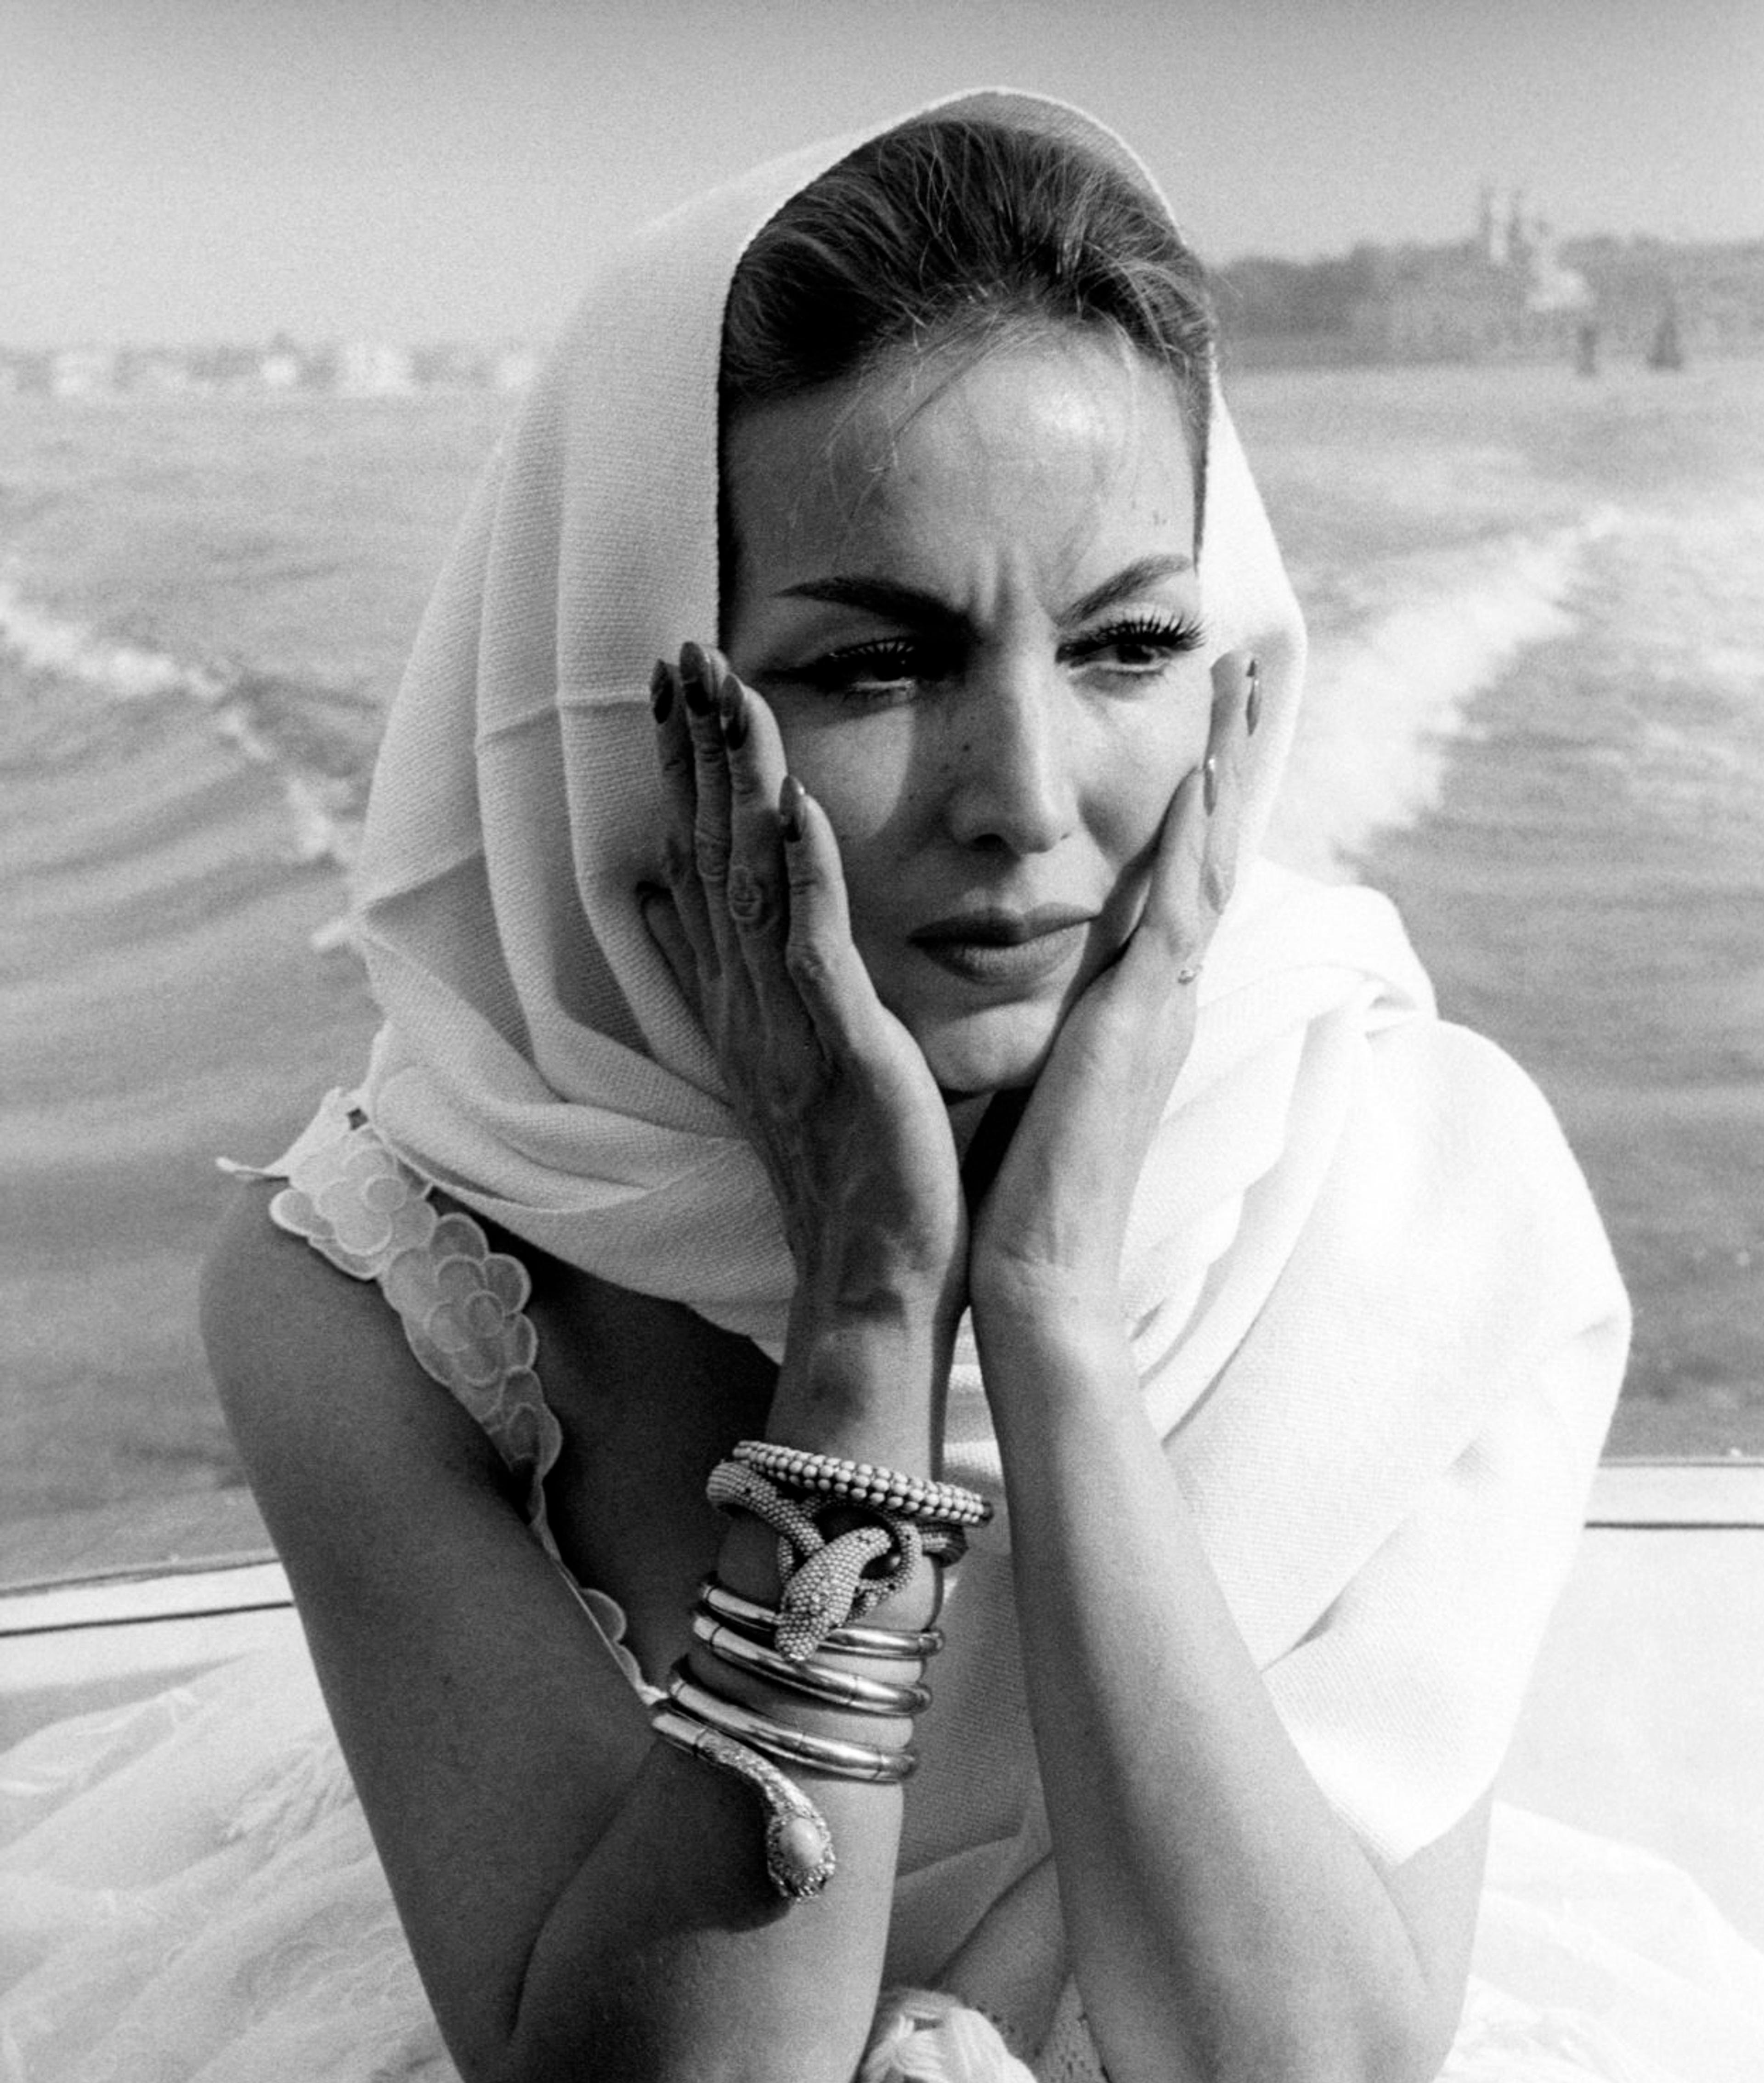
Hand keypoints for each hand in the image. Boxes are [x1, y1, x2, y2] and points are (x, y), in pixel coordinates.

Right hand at [643, 643, 966, 1329]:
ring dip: (736, 782)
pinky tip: (791, 803)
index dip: (684, 772)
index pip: (701, 862)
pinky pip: (810, 949)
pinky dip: (800, 874)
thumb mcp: (788, 1056)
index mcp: (744, 1001)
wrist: (874, 1276)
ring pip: (750, 880)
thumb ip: (735, 979)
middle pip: (709, 851)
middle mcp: (749, 1003)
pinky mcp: (838, 1050)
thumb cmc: (851, 1172)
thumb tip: (663, 905)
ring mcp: (789, 1023)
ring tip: (724, 689)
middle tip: (677, 653)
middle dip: (694, 749)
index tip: (675, 687)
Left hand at [967, 652, 1254, 1328]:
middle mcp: (1166, 989)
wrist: (1037, 1264)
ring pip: (1209, 857)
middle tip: (1251, 662)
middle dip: (1234, 750)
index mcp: (1141, 999)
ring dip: (1228, 763)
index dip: (1198, 790)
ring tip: (1244, 680)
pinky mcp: (1141, 1021)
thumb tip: (1052, 978)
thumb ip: (1060, 1014)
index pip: (1179, 870)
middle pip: (1212, 843)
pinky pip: (1177, 914)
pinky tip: (1198, 776)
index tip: (1206, 714)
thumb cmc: (1028, 1182)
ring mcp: (1163, 1002)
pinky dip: (1190, 842)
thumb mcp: (1047, 1066)